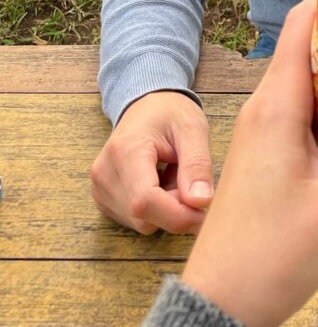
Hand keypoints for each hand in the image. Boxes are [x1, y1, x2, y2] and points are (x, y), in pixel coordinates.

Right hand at [90, 90, 213, 234]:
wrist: (146, 105)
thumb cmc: (170, 113)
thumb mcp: (192, 128)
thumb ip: (197, 164)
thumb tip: (201, 202)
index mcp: (125, 151)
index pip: (144, 201)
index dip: (178, 215)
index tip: (206, 212)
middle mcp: (105, 174)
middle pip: (144, 217)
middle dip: (176, 208)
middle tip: (190, 178)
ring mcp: (100, 189)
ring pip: (142, 222)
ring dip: (166, 208)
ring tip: (173, 174)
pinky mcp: (103, 199)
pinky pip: (135, 219)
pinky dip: (155, 209)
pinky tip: (160, 182)